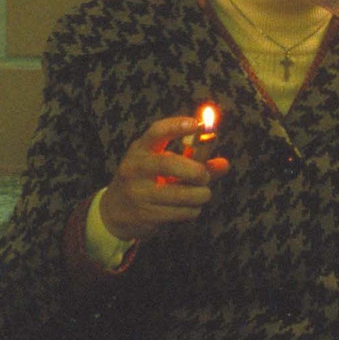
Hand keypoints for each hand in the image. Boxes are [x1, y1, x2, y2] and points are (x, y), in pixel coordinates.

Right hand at [96, 114, 230, 242]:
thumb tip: (223, 164)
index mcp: (140, 150)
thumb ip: (193, 162)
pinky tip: (187, 209)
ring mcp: (139, 192)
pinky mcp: (146, 214)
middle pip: (170, 164)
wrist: (115, 211)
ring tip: (200, 195)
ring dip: (200, 195)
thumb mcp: (161, 166)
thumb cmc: (145, 182)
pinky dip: (192, 211)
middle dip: (196, 171)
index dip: (176, 126)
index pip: (156, 132)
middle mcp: (136, 168)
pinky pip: (182, 212)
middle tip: (204, 176)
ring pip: (183, 194)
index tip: (196, 124)